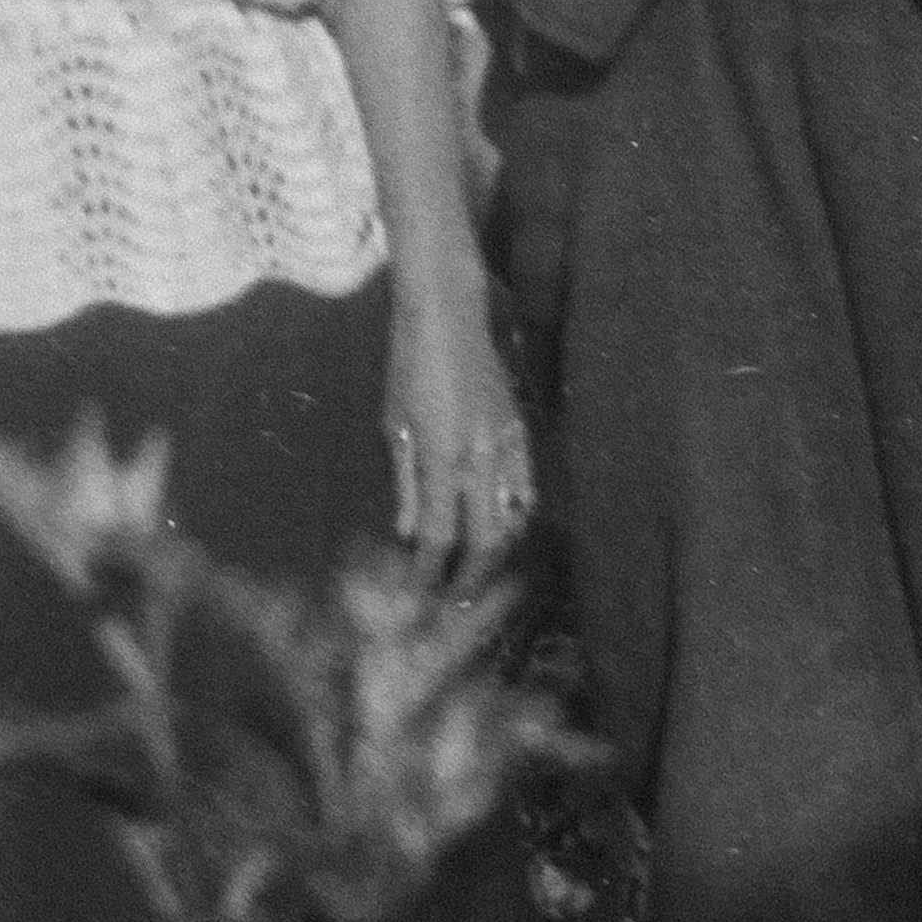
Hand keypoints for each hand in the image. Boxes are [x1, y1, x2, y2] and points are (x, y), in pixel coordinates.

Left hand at [384, 280, 534, 584]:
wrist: (449, 315)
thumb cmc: (408, 365)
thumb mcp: (394, 424)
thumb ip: (406, 481)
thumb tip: (409, 531)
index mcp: (443, 458)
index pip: (438, 534)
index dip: (428, 571)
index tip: (418, 594)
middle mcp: (481, 459)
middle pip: (483, 539)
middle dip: (471, 578)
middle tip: (457, 606)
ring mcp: (507, 445)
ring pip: (511, 517)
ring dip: (496, 551)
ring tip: (481, 574)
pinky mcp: (520, 430)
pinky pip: (526, 486)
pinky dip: (517, 514)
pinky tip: (505, 527)